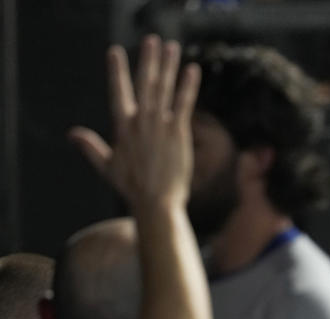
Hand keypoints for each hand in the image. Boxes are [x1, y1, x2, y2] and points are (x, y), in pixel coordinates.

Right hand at [69, 35, 198, 211]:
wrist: (156, 202)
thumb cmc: (132, 188)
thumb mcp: (106, 166)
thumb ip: (91, 147)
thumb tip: (72, 133)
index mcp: (123, 127)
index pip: (118, 92)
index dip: (117, 71)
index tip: (115, 52)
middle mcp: (141, 121)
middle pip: (144, 83)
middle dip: (148, 60)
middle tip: (151, 40)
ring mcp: (160, 125)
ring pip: (164, 88)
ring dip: (168, 65)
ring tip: (172, 46)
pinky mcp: (179, 133)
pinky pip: (184, 104)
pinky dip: (188, 86)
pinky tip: (192, 69)